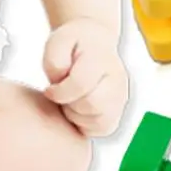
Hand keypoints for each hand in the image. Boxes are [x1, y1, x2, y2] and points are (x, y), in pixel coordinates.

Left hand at [43, 18, 128, 136]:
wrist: (94, 41)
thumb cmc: (73, 43)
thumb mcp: (57, 41)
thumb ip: (55, 60)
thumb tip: (60, 82)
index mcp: (102, 58)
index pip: (80, 84)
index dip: (59, 91)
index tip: (49, 88)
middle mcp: (117, 78)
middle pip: (91, 105)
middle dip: (69, 103)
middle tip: (61, 94)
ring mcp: (121, 97)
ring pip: (98, 122)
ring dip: (77, 115)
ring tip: (70, 99)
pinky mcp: (118, 112)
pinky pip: (102, 129)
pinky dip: (86, 124)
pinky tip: (78, 107)